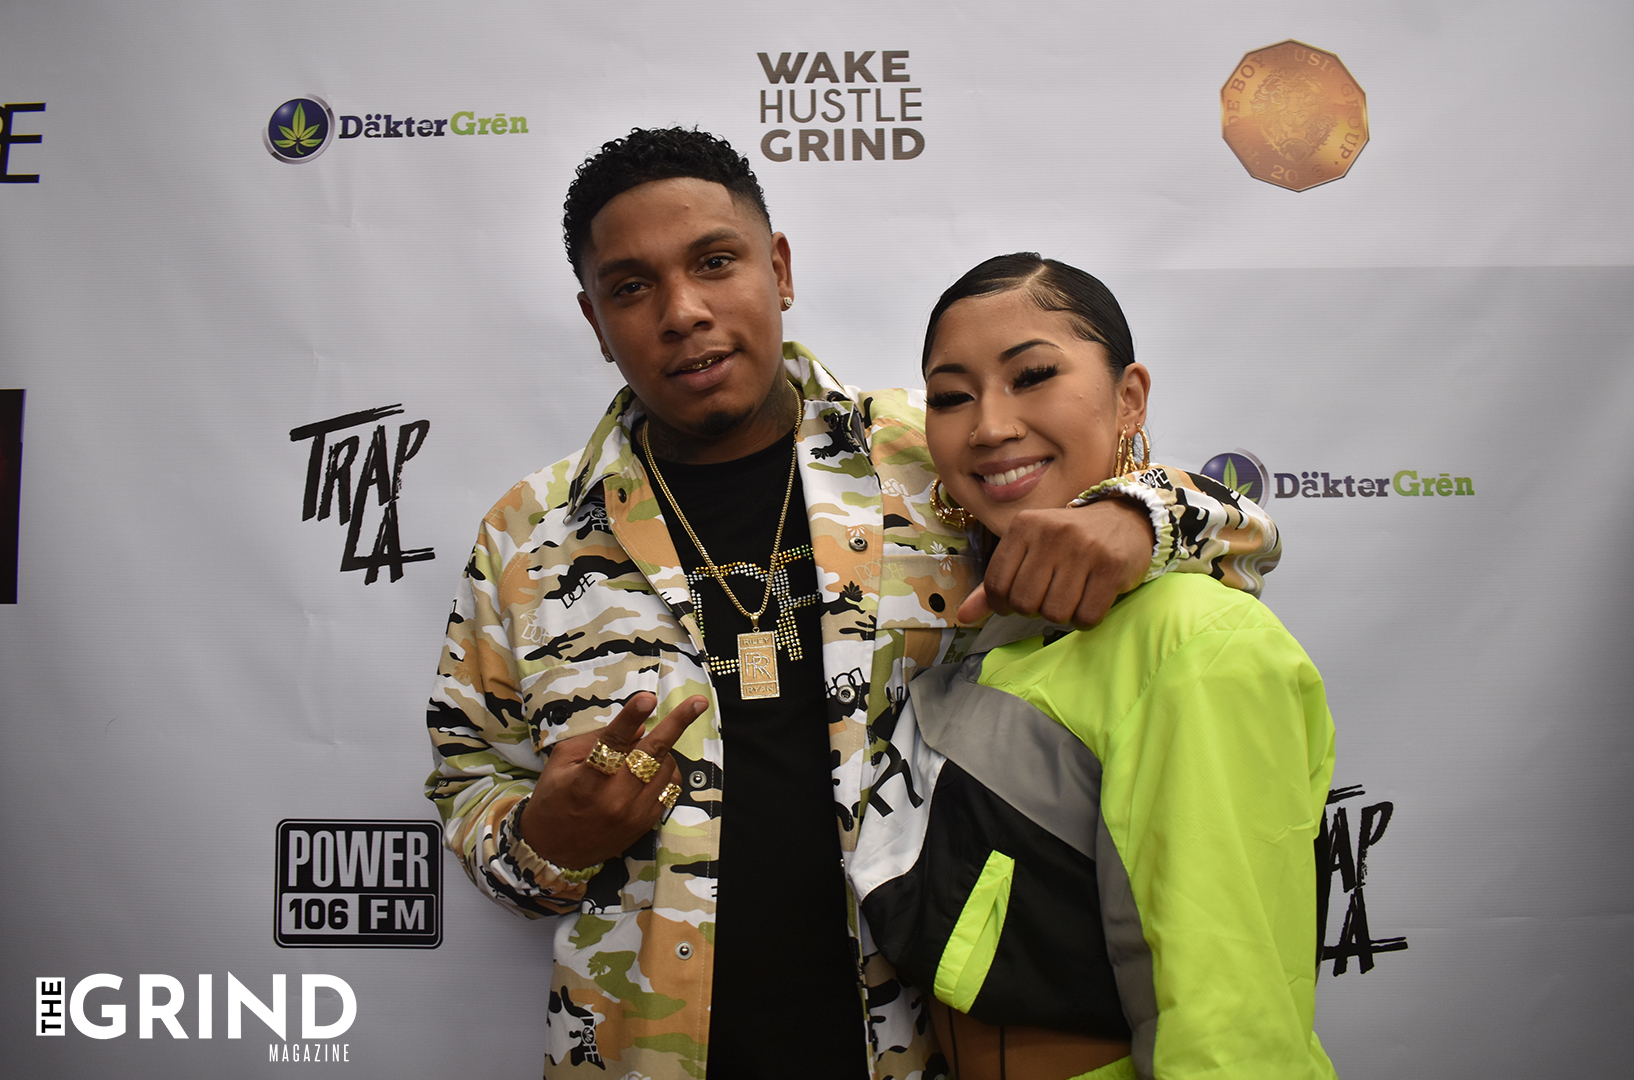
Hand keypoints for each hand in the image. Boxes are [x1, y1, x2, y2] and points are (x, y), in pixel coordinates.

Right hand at [519, 692, 707, 871]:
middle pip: (652, 754)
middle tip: (698, 702)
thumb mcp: (561, 762)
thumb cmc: (553, 798)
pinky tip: (652, 768)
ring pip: (666, 768)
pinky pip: (670, 789)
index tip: (647, 698)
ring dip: (662, 751)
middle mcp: (614, 799)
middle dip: (677, 723)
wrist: (552, 850)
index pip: (612, 743)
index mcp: (587, 781)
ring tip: (642, 752)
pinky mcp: (646, 824)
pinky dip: (666, 771)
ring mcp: (634, 814)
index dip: (631, 718)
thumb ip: (596, 739)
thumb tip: (636, 727)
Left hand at [957, 498, 1154, 627]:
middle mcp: (1052, 533)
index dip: (1003, 604)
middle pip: (1024, 603)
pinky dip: (1085, 620)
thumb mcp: (1028, 550)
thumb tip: (963, 616)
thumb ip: (995, 584)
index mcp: (1024, 525)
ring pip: (1055, 613)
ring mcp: (1084, 549)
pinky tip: (1089, 600)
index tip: (1017, 600)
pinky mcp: (1111, 567)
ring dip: (1061, 615)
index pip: (996, 584)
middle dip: (1033, 610)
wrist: (1125, 519)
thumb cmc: (1067, 541)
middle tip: (1047, 596)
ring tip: (1069, 595)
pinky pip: (1086, 617)